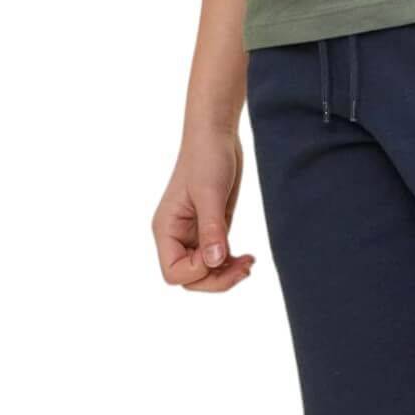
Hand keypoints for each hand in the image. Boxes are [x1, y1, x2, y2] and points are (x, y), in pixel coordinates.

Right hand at [152, 126, 254, 292]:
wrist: (216, 135)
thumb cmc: (207, 157)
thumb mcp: (210, 192)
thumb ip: (212, 228)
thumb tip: (214, 262)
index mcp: (166, 229)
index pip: (174, 272)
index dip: (199, 271)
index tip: (221, 250)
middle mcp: (176, 236)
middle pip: (190, 278)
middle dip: (216, 279)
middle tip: (246, 268)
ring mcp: (193, 233)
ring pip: (205, 271)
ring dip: (226, 274)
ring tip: (249, 264)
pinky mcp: (210, 228)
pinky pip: (216, 257)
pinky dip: (230, 263)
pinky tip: (247, 257)